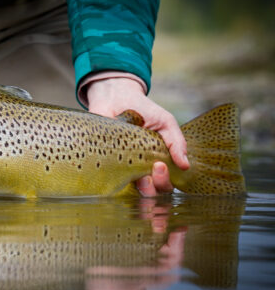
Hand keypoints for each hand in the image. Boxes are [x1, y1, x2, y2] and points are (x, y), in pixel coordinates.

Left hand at [86, 77, 188, 195]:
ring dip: (139, 187)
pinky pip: (107, 180)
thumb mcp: (165, 122)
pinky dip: (113, 180)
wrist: (115, 96)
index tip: (161, 165)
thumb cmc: (143, 110)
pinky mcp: (103, 163)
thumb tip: (185, 165)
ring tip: (140, 175)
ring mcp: (120, 168)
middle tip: (155, 167)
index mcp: (155, 163)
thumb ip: (176, 141)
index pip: (164, 184)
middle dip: (156, 185)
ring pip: (131, 191)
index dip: (165, 182)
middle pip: (150, 193)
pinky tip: (117, 169)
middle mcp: (138, 170)